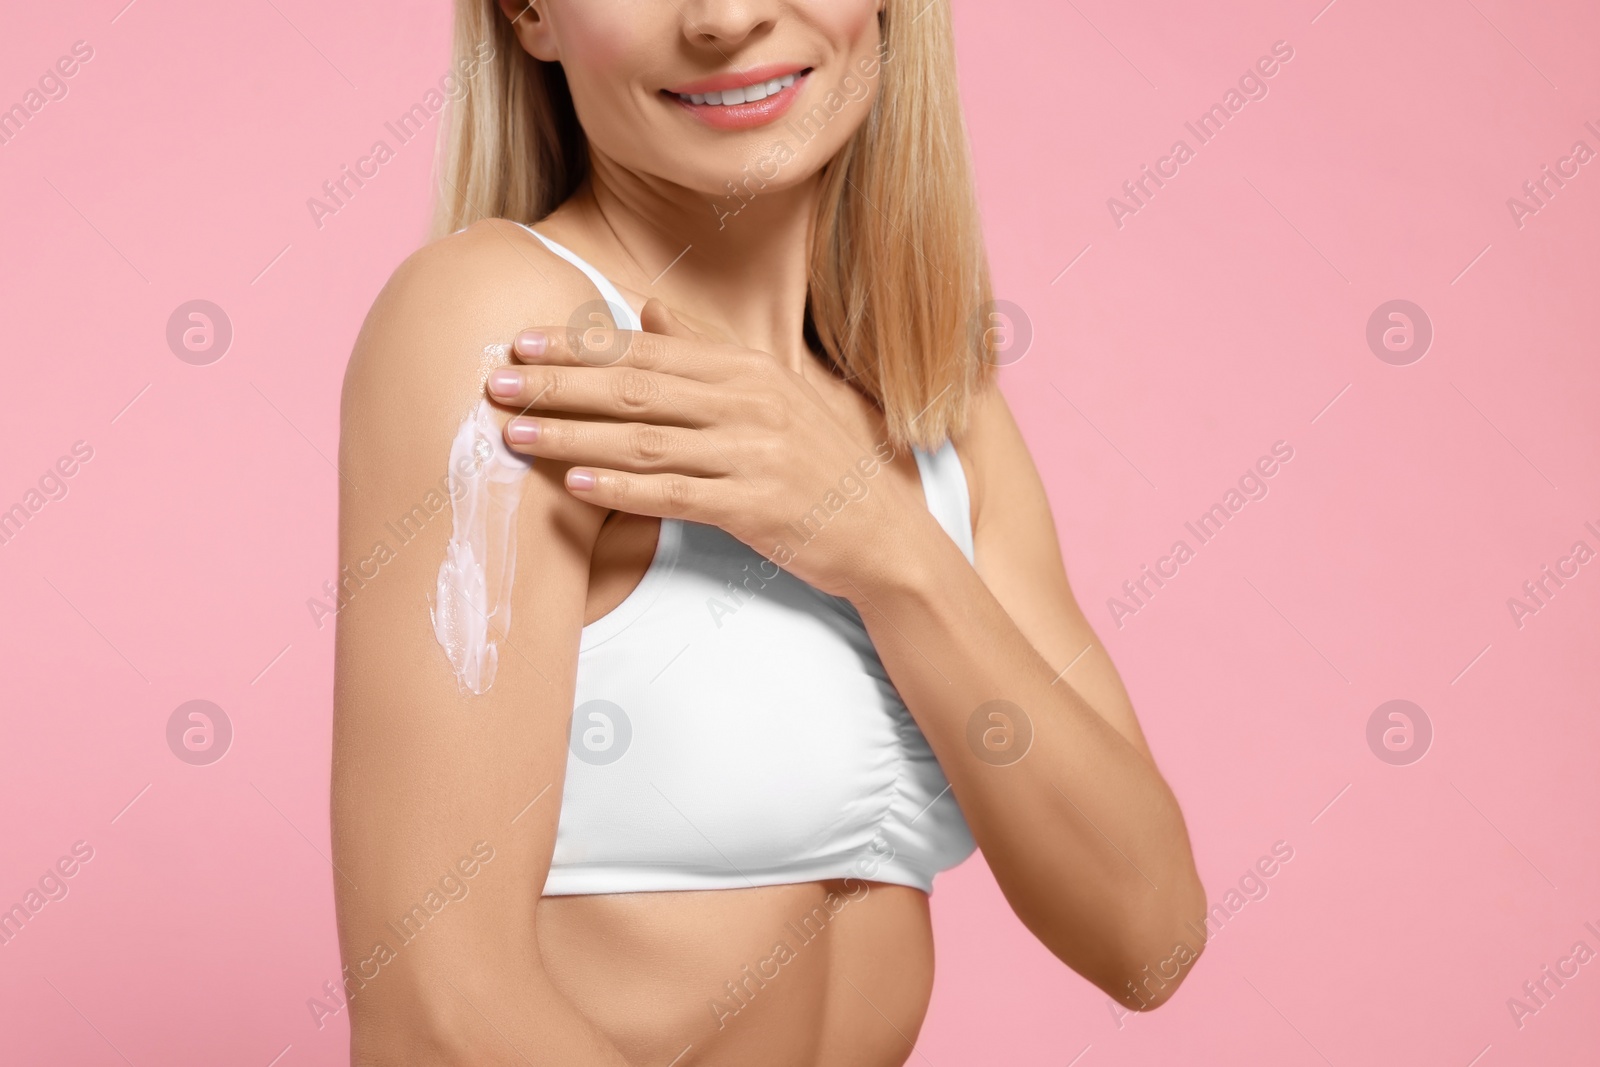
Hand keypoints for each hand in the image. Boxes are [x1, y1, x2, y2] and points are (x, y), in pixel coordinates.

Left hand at [483, 300, 921, 601]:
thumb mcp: (771, 393)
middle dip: (559, 386)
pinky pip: (674, 495)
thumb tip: (647, 309)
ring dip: (574, 437)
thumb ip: (705, 352)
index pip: (647, 352)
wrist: (882, 533)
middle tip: (497, 384)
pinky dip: (621, 489)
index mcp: (746, 370)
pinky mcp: (754, 506)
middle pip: (634, 390)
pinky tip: (576, 486)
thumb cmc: (817, 464)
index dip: (578, 348)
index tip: (521, 344)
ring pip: (644, 441)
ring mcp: (752, 455)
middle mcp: (748, 404)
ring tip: (516, 435)